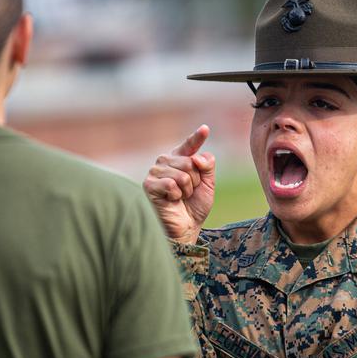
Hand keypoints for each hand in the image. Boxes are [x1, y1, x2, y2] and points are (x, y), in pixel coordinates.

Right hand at [142, 125, 215, 243]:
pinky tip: (171, 201)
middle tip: (188, 193)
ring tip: (180, 198)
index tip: (205, 129)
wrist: (185, 228)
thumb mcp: (208, 184)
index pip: (189, 146)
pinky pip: (171, 184)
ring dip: (187, 190)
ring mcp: (155, 172)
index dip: (196, 137)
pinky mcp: (148, 184)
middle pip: (189, 162)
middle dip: (195, 181)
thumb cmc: (194, 207)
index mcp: (179, 160)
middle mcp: (165, 162)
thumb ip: (207, 166)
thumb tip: (197, 157)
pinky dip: (176, 195)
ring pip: (182, 174)